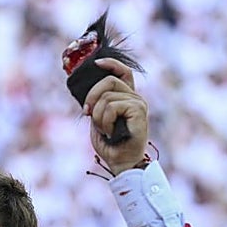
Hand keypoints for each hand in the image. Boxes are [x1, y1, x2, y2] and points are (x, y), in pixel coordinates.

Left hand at [83, 58, 148, 174]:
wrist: (121, 162)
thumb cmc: (110, 145)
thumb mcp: (98, 120)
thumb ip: (97, 104)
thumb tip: (87, 92)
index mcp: (126, 97)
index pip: (123, 71)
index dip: (110, 63)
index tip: (96, 63)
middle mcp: (135, 97)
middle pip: (109, 80)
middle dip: (92, 96)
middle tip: (87, 113)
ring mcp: (138, 103)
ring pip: (107, 96)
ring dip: (98, 116)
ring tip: (104, 130)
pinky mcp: (138, 110)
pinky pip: (112, 107)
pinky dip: (104, 121)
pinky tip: (110, 132)